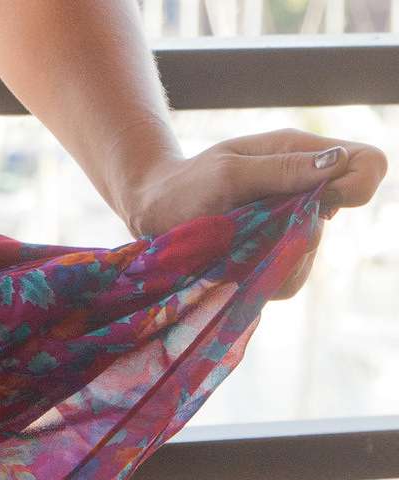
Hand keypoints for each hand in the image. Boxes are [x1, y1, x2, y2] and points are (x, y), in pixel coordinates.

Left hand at [118, 128, 387, 300]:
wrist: (152, 213)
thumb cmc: (187, 183)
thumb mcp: (230, 169)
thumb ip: (282, 170)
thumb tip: (338, 163)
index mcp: (302, 156)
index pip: (367, 163)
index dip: (358, 184)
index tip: (327, 199)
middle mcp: (304, 193)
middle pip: (340, 215)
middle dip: (299, 224)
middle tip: (253, 223)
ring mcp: (290, 230)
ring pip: (310, 254)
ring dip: (273, 254)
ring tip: (232, 243)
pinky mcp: (273, 264)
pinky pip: (287, 281)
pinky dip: (261, 276)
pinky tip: (232, 264)